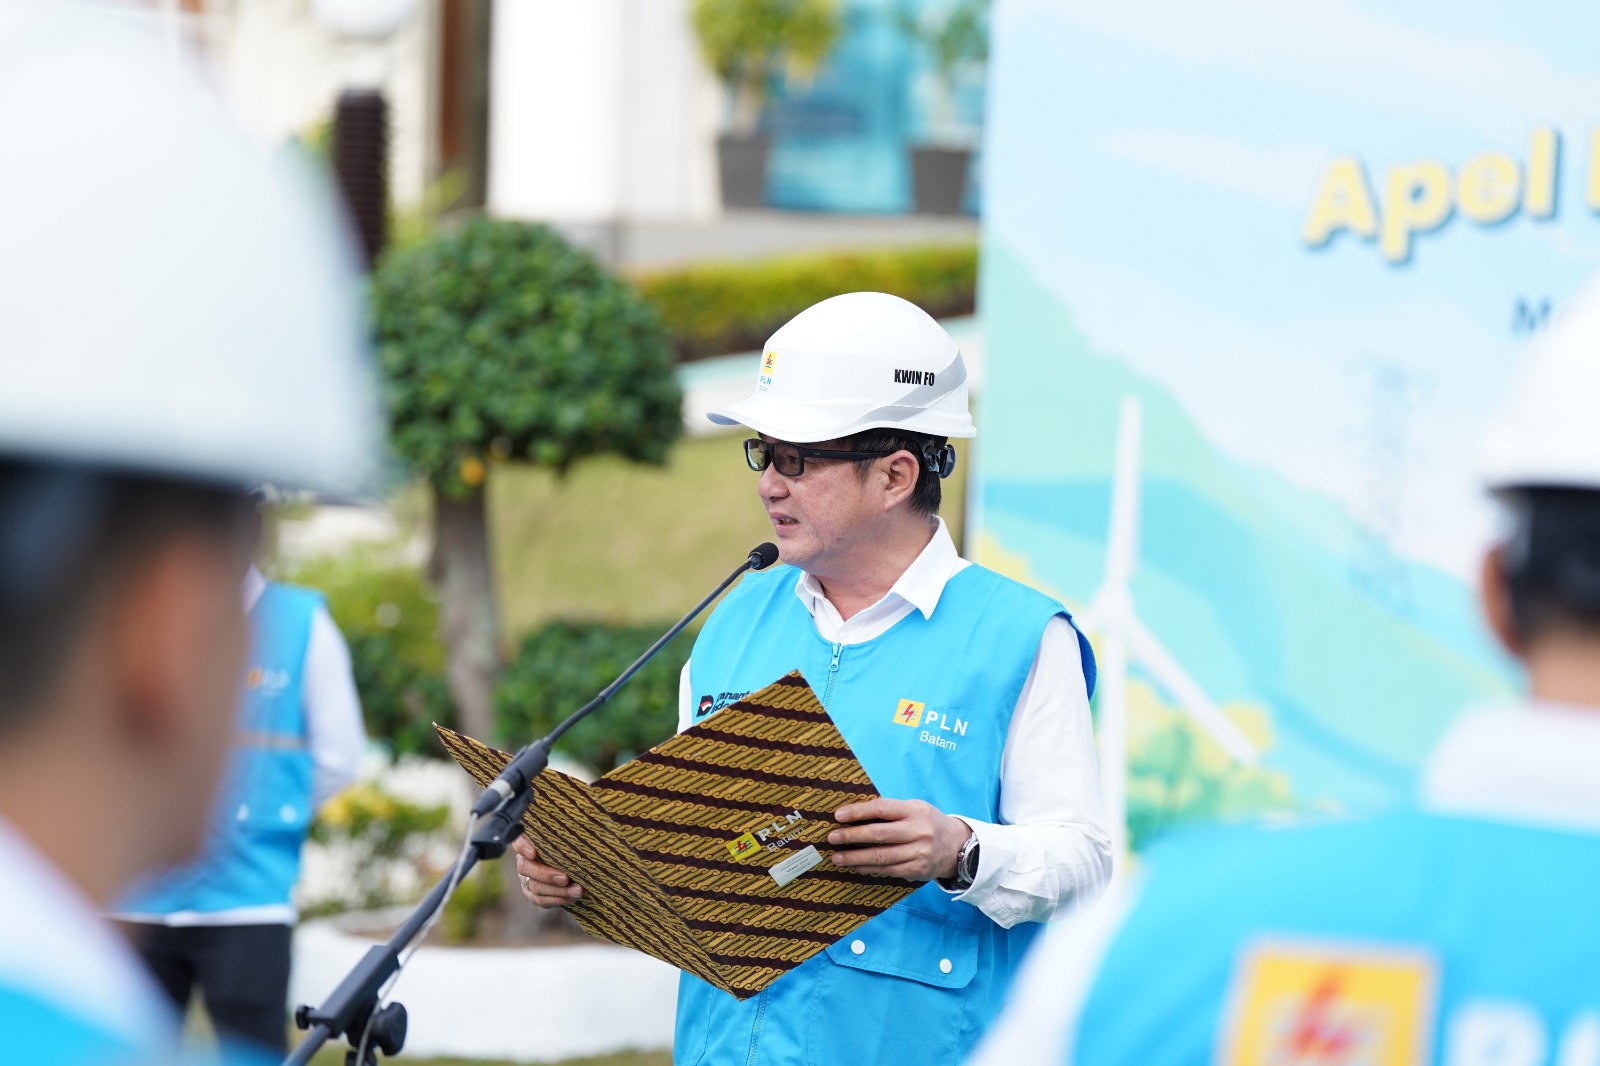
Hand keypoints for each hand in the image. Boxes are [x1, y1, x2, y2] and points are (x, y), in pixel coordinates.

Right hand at [511, 836, 582, 906]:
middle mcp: (523, 860)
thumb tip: (580, 824)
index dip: (523, 847)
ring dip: (558, 891)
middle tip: (566, 878)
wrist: (571, 867)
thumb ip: (566, 834)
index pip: (518, 841)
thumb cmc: (570, 846)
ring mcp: (525, 878)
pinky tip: (573, 897)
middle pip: (526, 868)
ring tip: (578, 890)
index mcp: (528, 842)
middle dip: (547, 875)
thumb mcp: (567, 838)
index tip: (533, 853)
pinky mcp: (531, 894)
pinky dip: (558, 899)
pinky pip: (541, 900)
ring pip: (535, 887)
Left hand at [827, 798, 971, 880]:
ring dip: (855, 857)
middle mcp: (918, 831)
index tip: (838, 815)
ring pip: (881, 856)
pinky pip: (887, 870)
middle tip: (832, 837)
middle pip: (879, 834)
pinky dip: (868, 868)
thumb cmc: (927, 823)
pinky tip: (855, 866)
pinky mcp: (917, 870)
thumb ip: (890, 811)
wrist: (956, 846)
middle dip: (851, 836)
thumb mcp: (914, 809)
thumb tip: (854, 815)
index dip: (858, 811)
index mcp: (915, 811)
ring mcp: (919, 852)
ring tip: (837, 857)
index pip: (882, 808)